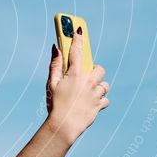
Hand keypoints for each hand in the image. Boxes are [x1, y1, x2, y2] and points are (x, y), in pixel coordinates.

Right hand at [45, 29, 109, 144]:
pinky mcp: (99, 105)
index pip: (77, 51)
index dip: (77, 39)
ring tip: (88, 92)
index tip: (79, 30)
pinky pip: (105, 100)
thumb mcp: (51, 84)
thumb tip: (55, 48)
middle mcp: (88, 82)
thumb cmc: (55, 104)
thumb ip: (54, 65)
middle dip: (94, 70)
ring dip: (98, 86)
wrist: (64, 126)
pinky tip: (91, 103)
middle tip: (85, 76)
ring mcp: (95, 94)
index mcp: (75, 74)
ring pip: (104, 84)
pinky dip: (100, 101)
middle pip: (99, 68)